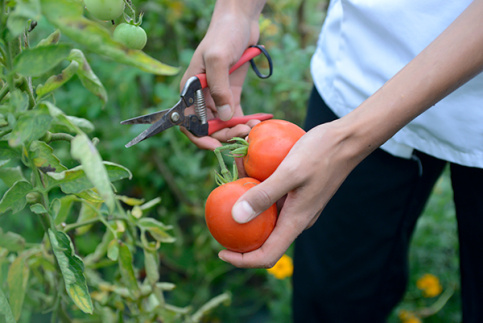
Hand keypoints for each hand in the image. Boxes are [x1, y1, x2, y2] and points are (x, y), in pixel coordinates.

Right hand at [179, 0, 264, 149]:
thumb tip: (225, 117)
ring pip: (224, 124)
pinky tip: (258, 122)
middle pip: (209, 127)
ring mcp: (217, 96)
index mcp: (190, 90)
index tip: (215, 146)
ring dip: (237, 129)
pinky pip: (237, 114)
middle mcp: (202, 97)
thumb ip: (219, 89)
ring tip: (254, 127)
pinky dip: (246, 121)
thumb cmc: (223, 35)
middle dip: (225, 134)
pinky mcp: (232, 93)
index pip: (187, 122)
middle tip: (244, 132)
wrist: (240, 21)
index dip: (199, 137)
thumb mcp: (218, 59)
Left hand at [218, 120, 362, 267]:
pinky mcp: (298, 192)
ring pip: (267, 212)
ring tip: (233, 172)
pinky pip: (273, 196)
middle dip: (239, 225)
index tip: (220, 251)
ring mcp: (298, 205)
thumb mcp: (289, 172)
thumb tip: (236, 218)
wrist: (348, 140)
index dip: (242, 260)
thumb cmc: (322, 153)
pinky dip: (258, 186)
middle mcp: (297, 218)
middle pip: (264, 237)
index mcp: (296, 221)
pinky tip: (248, 165)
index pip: (267, 256)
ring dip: (247, 198)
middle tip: (221, 206)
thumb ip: (264, 195)